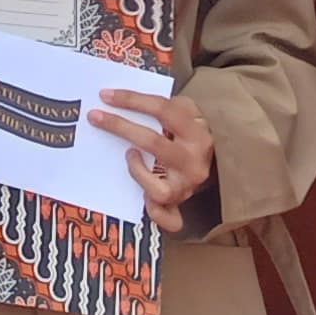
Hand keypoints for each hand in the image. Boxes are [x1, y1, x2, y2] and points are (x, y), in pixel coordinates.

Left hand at [95, 88, 215, 231]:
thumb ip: (162, 104)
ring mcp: (187, 186)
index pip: (163, 110)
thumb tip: (118, 99)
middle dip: (120, 127)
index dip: (132, 100)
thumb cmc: (189, 132)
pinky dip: (153, 211)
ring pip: (160, 189)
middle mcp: (193, 161)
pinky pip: (168, 218)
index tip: (105, 95)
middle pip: (153, 143)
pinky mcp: (181, 204)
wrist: (220, 161)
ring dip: (137, 172)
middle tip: (95, 117)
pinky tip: (141, 197)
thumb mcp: (186, 111)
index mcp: (196, 132)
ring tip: (129, 156)